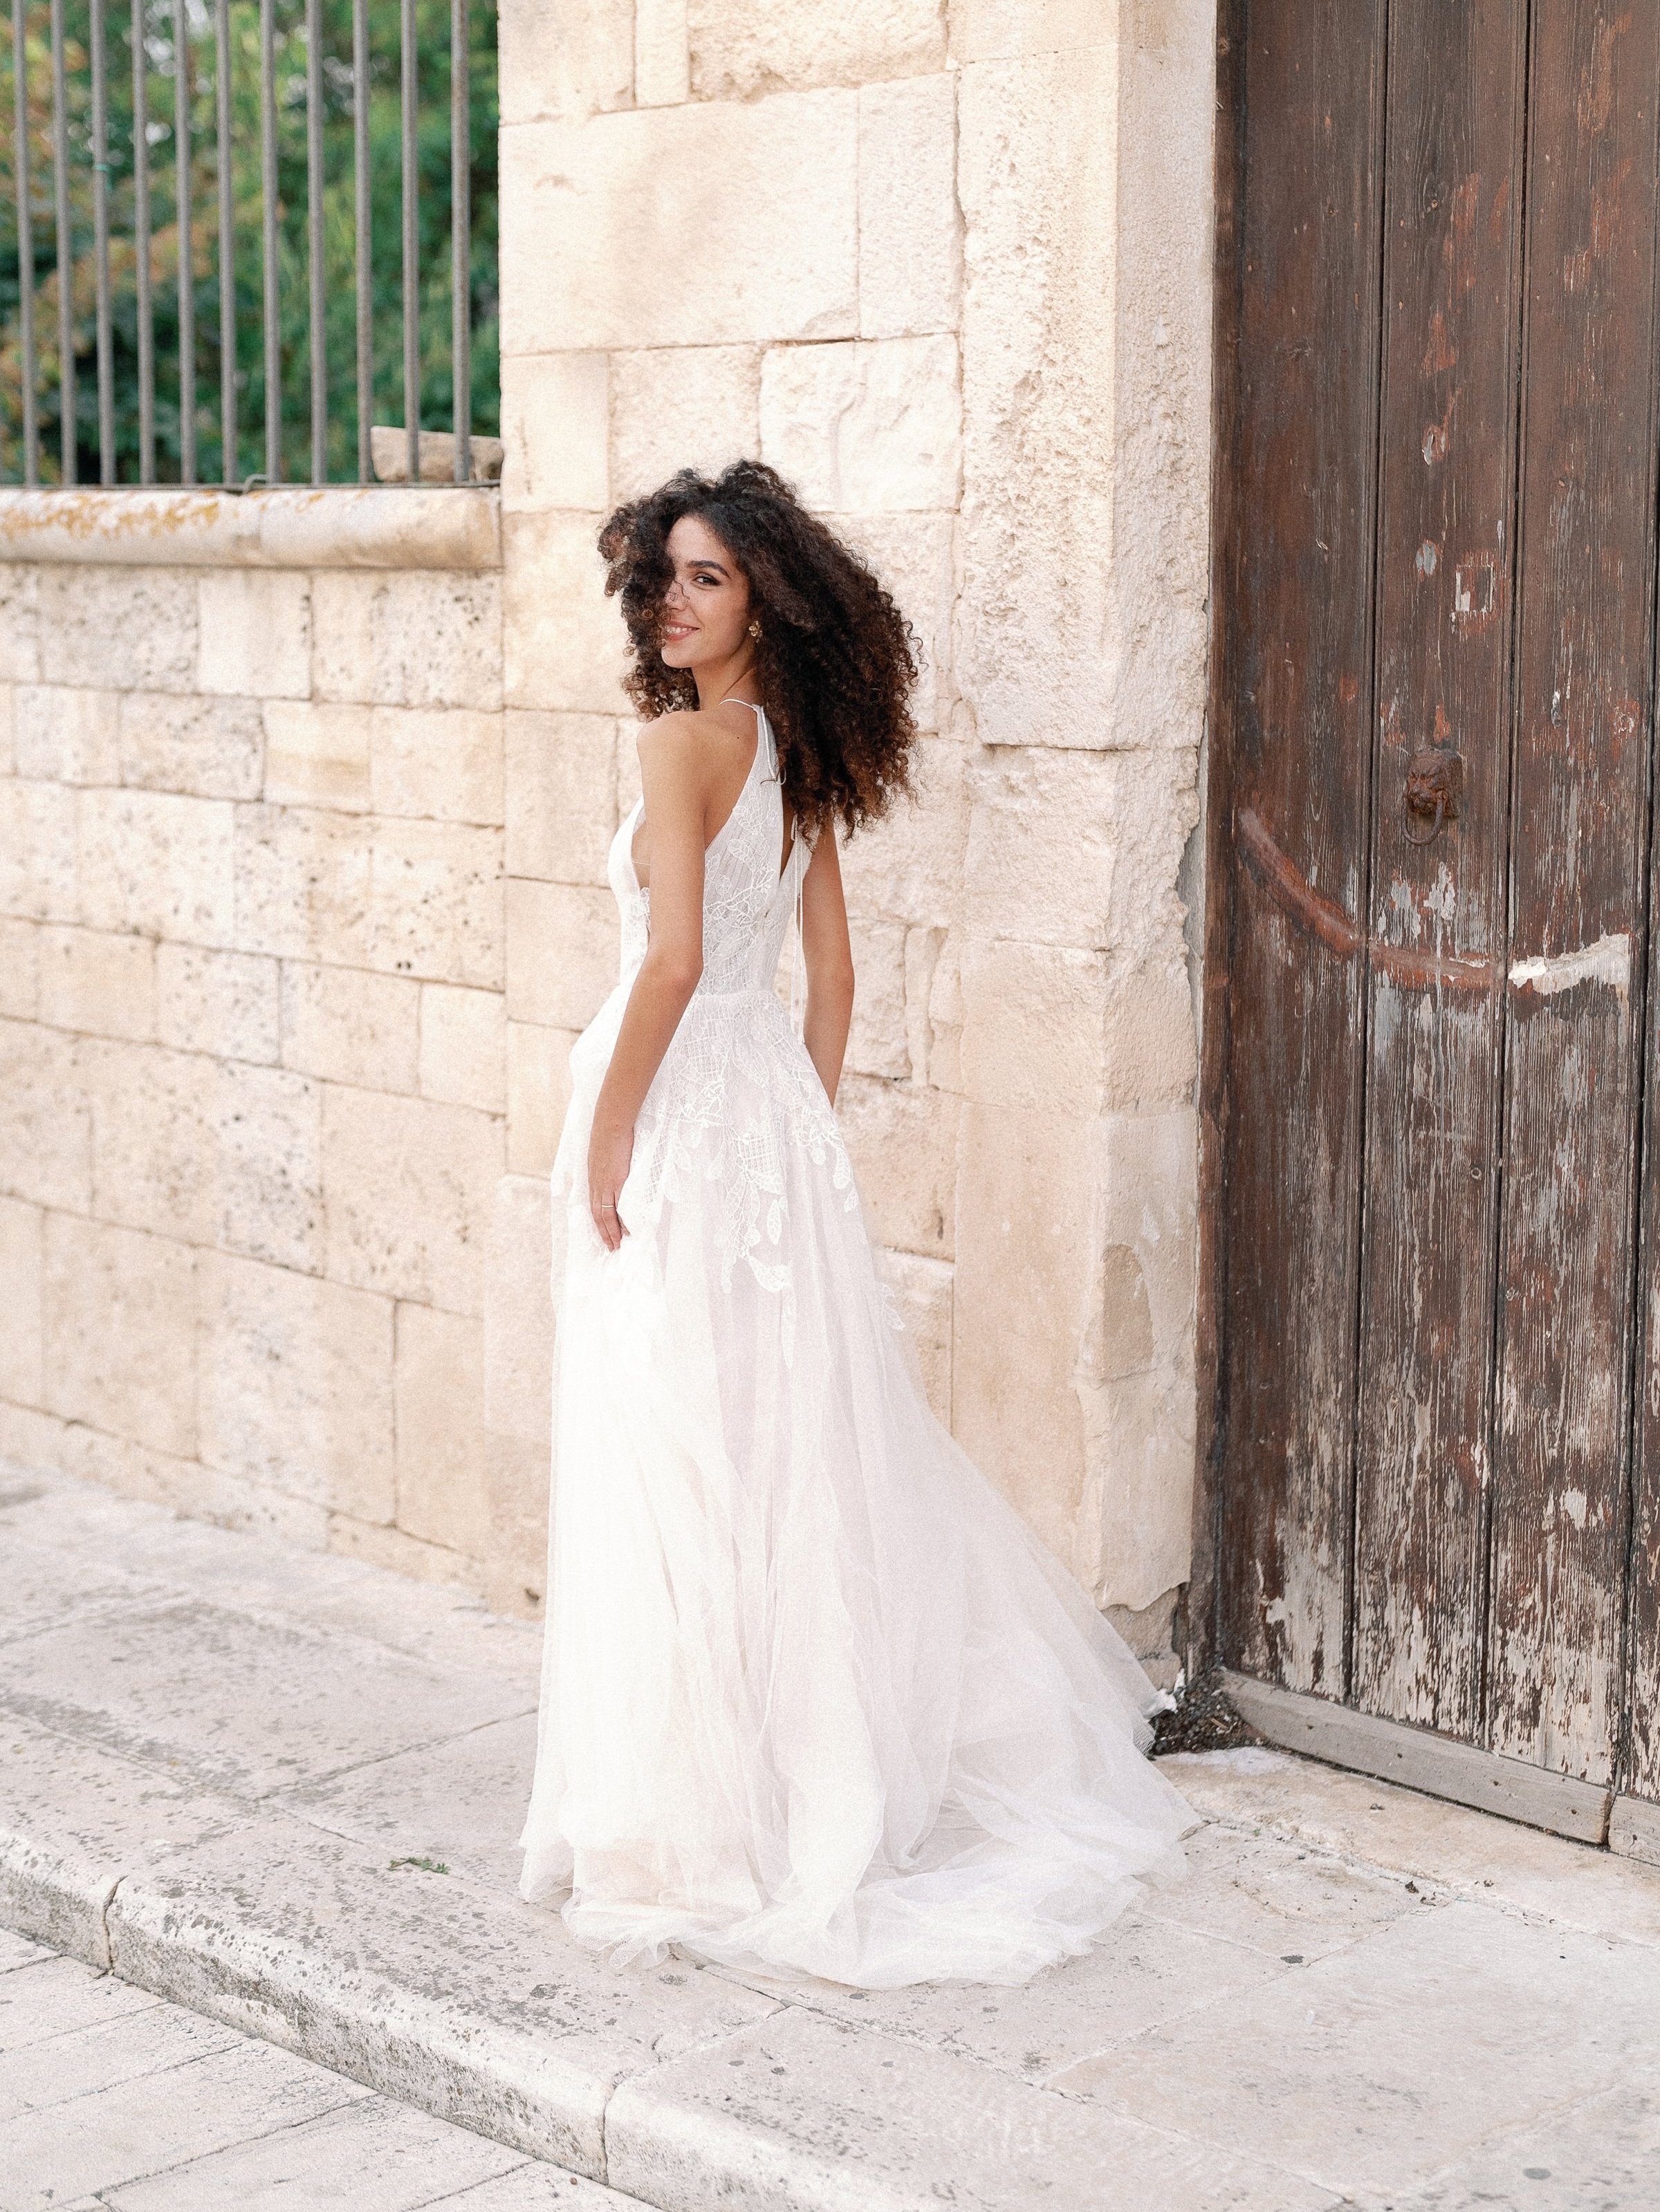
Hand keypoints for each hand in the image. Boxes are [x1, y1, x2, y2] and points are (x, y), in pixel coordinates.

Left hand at [588, 1115, 634, 1251]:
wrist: (610, 1124)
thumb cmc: (608, 1134)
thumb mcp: (601, 1153)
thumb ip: (605, 1164)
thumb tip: (613, 1169)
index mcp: (593, 1178)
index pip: (594, 1206)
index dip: (598, 1223)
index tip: (604, 1234)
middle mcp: (597, 1185)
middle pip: (598, 1216)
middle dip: (604, 1233)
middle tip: (611, 1248)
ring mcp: (606, 1184)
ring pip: (606, 1215)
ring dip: (612, 1232)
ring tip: (617, 1245)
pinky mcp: (617, 1181)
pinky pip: (618, 1206)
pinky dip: (622, 1220)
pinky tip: (628, 1230)